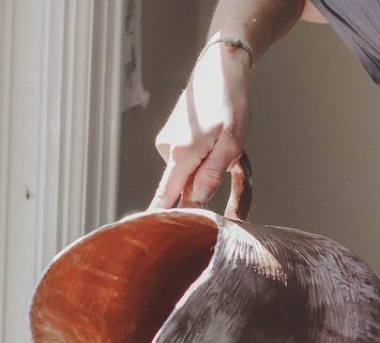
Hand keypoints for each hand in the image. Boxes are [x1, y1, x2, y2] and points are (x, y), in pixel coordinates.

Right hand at [150, 41, 250, 208]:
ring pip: (186, 172)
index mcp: (182, 153)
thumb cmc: (231, 103)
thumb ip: (212, 174)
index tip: (147, 237)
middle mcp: (168, 149)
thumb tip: (197, 200)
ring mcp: (167, 142)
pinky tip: (213, 138)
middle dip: (202, 186)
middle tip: (229, 165)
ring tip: (223, 145)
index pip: (166, 196)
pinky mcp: (171, 137)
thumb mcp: (232, 142)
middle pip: (181, 186)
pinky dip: (200, 156)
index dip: (160, 217)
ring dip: (205, 167)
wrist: (221, 69)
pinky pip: (185, 159)